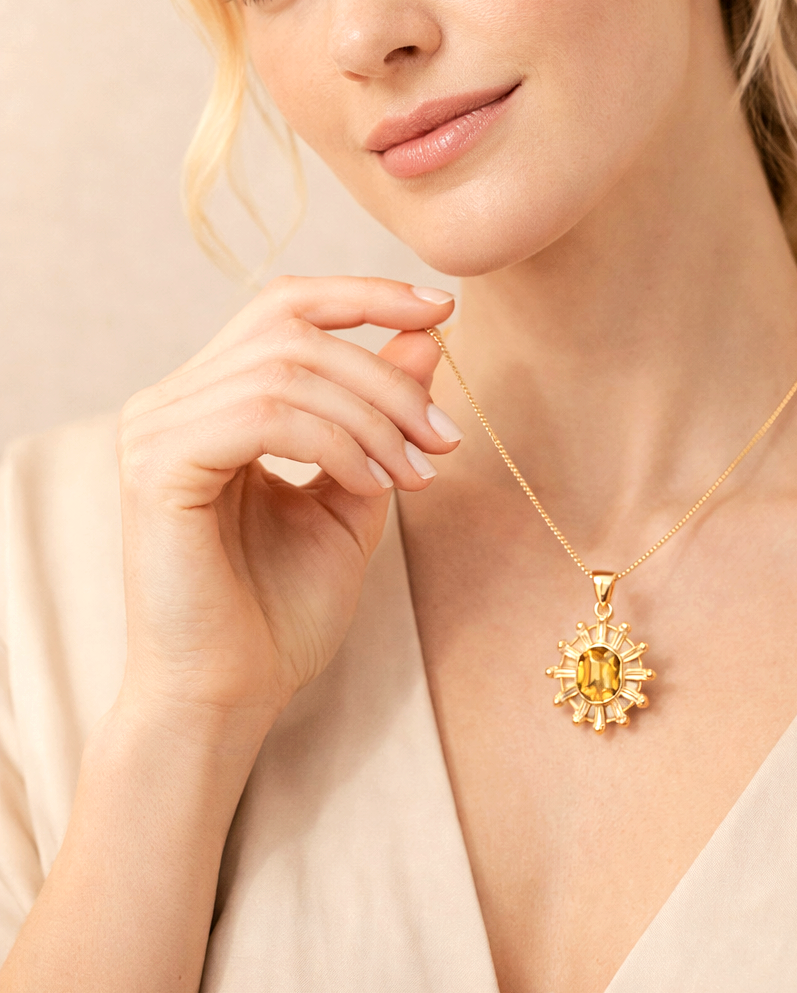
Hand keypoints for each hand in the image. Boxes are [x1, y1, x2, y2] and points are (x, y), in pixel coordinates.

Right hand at [116, 277, 456, 737]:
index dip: (365, 295)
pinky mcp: (158, 468)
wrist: (231, 697)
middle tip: (443, 437)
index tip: (444, 310)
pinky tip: (371, 485)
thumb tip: (425, 336)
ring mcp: (155, 430)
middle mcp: (171, 402)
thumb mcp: (354, 494)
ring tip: (416, 472)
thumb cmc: (281, 610)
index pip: (284, 308)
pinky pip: (262, 416)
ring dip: (372, 416)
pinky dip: (334, 441)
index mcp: (209, 400)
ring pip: (285, 369)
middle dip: (386, 376)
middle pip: (293, 330)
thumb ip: (380, 417)